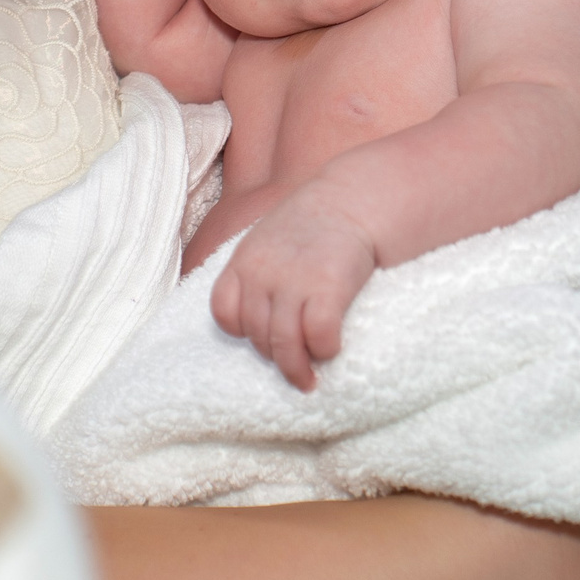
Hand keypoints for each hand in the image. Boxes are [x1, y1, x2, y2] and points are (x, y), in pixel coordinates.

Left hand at [212, 189, 380, 392]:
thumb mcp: (270, 237)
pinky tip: (332, 349)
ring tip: (308, 380)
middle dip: (274, 355)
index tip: (262, 334)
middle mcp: (263, 273)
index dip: (241, 329)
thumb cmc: (315, 222)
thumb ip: (259, 269)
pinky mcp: (328, 289)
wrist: (355, 199)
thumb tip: (259, 311)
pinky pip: (318, 337)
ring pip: (283, 345)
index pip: (224, 311)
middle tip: (293, 363)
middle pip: (256, 334)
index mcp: (244, 260)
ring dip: (296, 369)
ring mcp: (294, 282)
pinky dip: (324, 350)